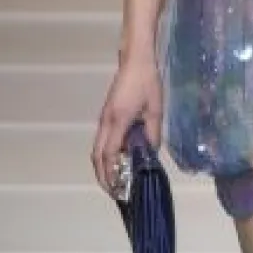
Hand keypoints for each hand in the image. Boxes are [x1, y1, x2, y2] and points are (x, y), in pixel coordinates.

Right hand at [91, 54, 163, 196]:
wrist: (135, 61)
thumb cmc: (147, 82)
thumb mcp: (156, 109)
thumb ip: (153, 133)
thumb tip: (150, 153)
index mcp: (117, 121)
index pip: (109, 154)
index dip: (112, 174)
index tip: (119, 189)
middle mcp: (105, 122)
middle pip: (96, 156)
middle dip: (103, 176)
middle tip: (115, 192)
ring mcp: (103, 119)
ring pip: (97, 149)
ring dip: (103, 167)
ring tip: (116, 181)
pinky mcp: (106, 116)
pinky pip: (102, 141)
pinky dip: (106, 156)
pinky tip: (119, 161)